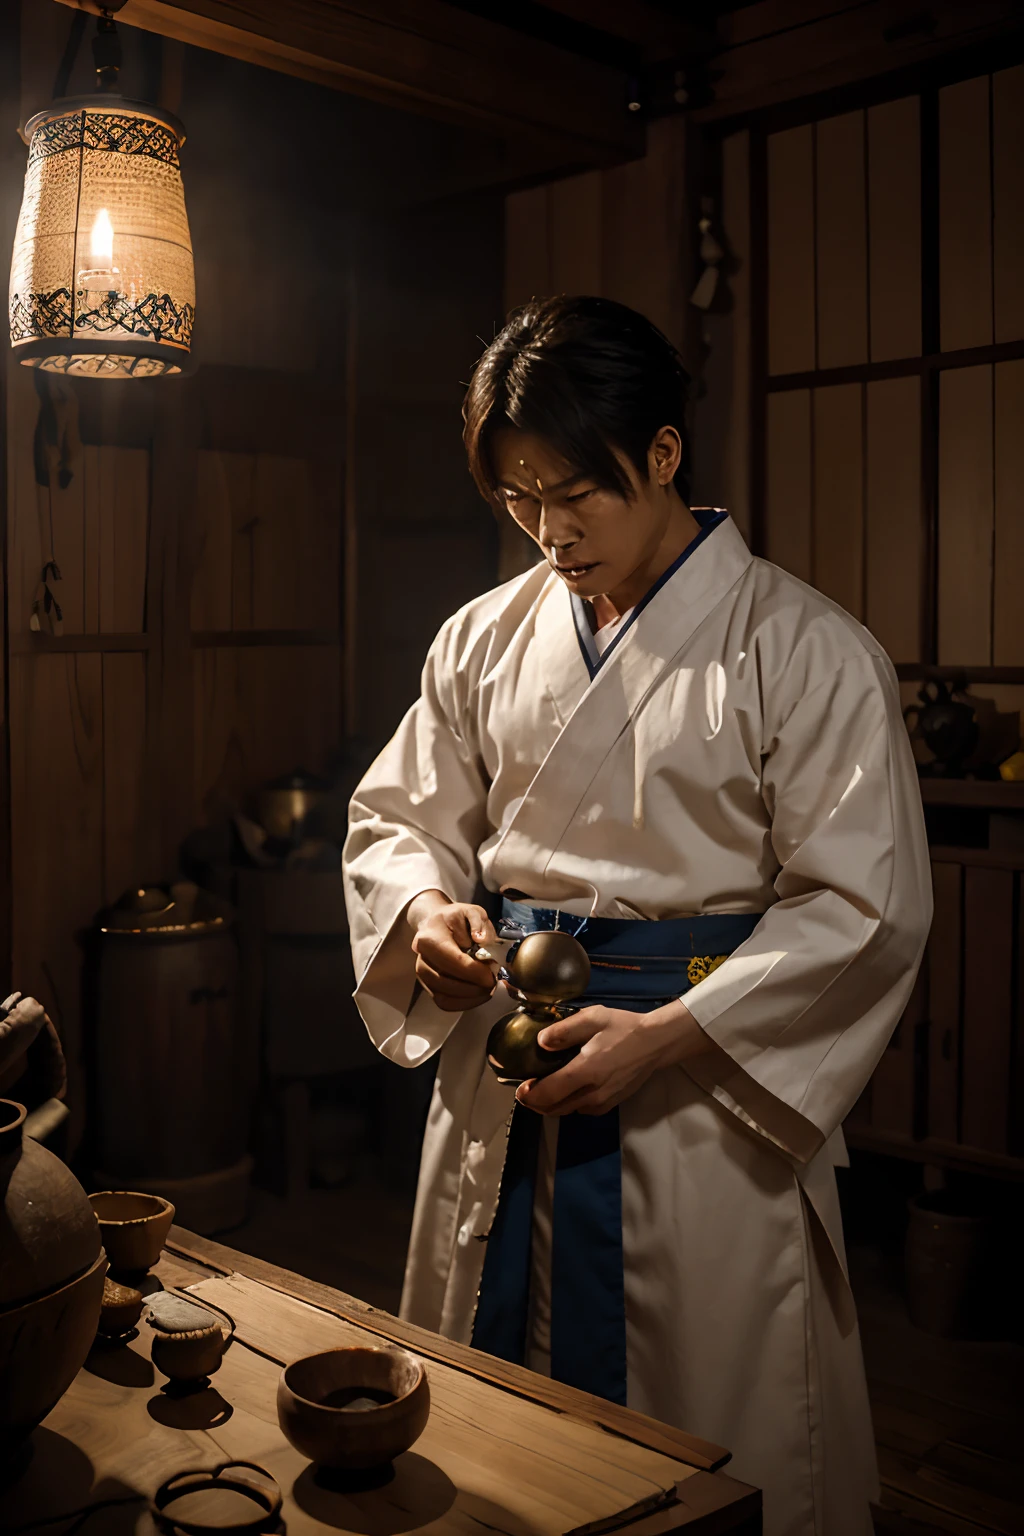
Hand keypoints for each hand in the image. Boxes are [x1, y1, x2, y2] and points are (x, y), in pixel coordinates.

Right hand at [407, 891, 498, 1012]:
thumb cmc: (455, 918)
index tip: (492, 974)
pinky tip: (479, 995)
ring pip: (444, 997)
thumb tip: (481, 940)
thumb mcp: (471, 911)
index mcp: (430, 938)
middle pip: (446, 983)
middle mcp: (422, 959)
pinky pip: (444, 1002)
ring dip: (470, 998)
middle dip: (474, 987)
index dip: (474, 972)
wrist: (436, 923)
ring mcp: (423, 975)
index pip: (452, 961)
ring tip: (487, 989)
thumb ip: (478, 922)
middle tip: (493, 982)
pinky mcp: (428, 986)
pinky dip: (464, 1003)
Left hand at [516, 998, 712, 1115]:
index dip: (529, 1095)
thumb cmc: (623, 1028)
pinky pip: (581, 1110)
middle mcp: (592, 1093)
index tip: (520, 1088)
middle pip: (553, 1108)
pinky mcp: (609, 1105)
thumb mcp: (593, 1018)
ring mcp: (602, 1102)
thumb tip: (541, 1042)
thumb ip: (564, 1030)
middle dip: (535, 1103)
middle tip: (526, 1091)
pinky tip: (566, 1090)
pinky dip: (568, 1104)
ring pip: (566, 1111)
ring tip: (542, 1090)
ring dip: (550, 1105)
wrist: (654, 1043)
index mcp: (585, 1071)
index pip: (548, 1093)